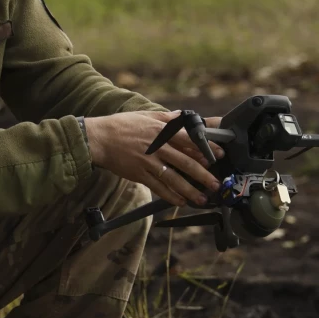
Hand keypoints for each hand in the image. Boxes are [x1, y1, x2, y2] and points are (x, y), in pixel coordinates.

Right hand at [84, 111, 224, 206]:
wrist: (99, 138)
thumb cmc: (122, 126)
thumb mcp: (147, 116)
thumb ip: (167, 119)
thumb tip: (182, 116)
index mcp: (162, 131)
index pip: (190, 140)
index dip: (207, 148)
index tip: (219, 155)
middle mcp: (158, 147)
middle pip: (186, 162)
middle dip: (204, 175)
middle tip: (215, 184)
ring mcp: (149, 162)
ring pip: (174, 179)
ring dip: (190, 190)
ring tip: (202, 199)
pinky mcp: (139, 174)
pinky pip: (158, 187)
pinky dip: (171, 196)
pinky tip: (180, 201)